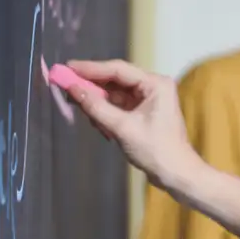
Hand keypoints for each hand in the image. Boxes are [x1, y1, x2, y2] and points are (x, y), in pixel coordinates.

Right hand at [62, 60, 199, 184]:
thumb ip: (96, 106)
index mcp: (156, 84)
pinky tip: (94, 119)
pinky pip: (118, 104)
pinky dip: (104, 110)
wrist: (175, 172)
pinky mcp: (142, 111)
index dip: (90, 68)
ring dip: (96, 100)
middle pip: (115, 79)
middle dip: (90, 84)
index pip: (118, 70)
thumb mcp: (122, 127)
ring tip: (77, 104)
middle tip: (64, 84)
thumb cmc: (156, 150)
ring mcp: (148, 99)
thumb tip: (72, 89)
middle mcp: (153, 87)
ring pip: (114, 93)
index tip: (67, 67)